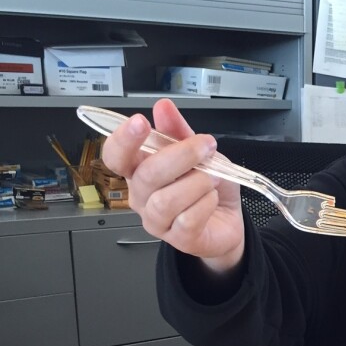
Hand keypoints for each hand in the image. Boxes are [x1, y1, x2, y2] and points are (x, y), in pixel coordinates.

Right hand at [101, 99, 244, 270]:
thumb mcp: (198, 152)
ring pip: (165, 200)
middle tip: (205, 147)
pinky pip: (187, 219)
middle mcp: (143, 196)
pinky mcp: (179, 238)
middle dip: (179, 156)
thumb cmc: (207, 185)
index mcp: (140, 170)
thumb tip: (162, 107)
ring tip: (213, 177)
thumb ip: (178, 131)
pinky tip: (213, 198)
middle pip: (146, 175)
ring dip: (195, 183)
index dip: (123, 139)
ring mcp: (157, 220)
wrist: (228, 219)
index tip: (140, 121)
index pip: (115, 156)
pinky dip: (205, 203)